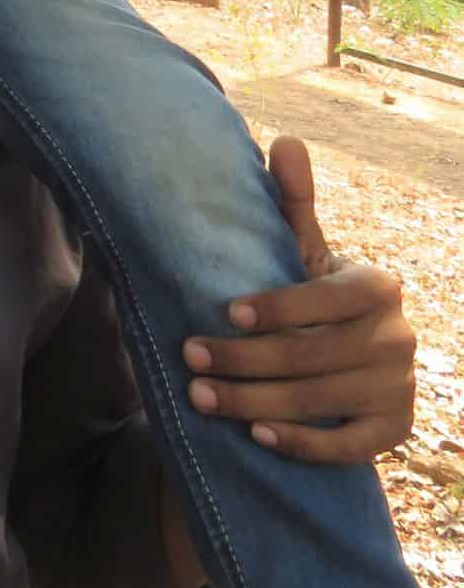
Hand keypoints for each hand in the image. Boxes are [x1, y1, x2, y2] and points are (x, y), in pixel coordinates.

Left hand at [182, 137, 415, 461]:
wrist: (355, 356)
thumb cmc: (315, 293)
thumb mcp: (304, 249)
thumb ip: (293, 202)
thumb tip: (285, 141)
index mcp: (376, 286)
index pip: (322, 298)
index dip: (276, 308)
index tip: (226, 312)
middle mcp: (398, 337)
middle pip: (311, 355)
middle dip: (243, 359)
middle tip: (189, 356)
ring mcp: (399, 387)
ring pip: (318, 400)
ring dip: (253, 402)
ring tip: (200, 396)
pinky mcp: (394, 430)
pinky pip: (346, 446)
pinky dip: (300, 442)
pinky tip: (256, 436)